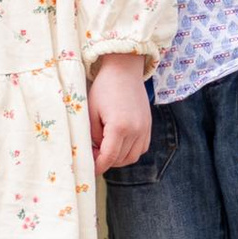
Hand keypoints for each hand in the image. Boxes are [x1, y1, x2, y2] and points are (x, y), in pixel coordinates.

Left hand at [89, 54, 151, 170]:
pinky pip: (141, 148)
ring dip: (118, 158)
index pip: (109, 157)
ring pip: (132, 157)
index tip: (89, 169)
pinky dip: (130, 152)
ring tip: (105, 149)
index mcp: (119, 126)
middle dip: (106, 161)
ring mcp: (145, 128)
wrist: (124, 69)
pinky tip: (119, 144)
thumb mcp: (91, 111)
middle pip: (120, 159)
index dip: (98, 166)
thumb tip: (94, 152)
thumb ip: (93, 136)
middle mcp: (136, 130)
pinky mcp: (148, 125)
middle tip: (93, 153)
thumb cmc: (104, 88)